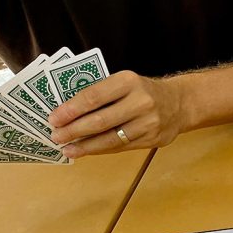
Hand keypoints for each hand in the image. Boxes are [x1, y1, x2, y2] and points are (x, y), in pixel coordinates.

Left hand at [48, 71, 184, 157]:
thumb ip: (101, 94)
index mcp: (129, 81)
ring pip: (111, 138)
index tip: (53, 118)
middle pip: (100, 120)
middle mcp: (141, 102)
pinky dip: (101, 149)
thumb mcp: (123, 82)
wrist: (179, 103)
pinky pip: (122, 147)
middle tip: (56, 136)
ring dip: (86, 146)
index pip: (93, 97)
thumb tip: (67, 113)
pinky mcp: (153, 139)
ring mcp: (149, 123)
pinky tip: (87, 151)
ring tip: (68, 149)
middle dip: (74, 130)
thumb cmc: (142, 91)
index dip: (71, 110)